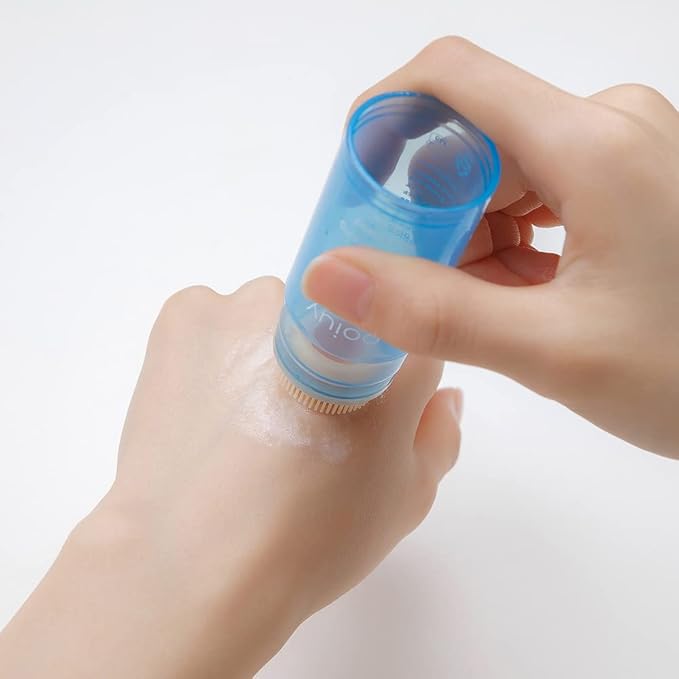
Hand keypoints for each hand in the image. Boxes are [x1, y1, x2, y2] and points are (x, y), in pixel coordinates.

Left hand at [0, 278, 461, 678]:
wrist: (192, 568)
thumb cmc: (308, 539)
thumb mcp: (405, 497)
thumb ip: (438, 432)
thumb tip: (440, 395)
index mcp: (388, 348)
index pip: (402, 332)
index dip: (384, 376)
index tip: (360, 414)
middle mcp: (324, 305)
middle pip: (335, 318)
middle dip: (324, 361)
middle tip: (298, 428)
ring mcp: (249, 303)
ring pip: (271, 316)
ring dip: (266, 353)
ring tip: (245, 426)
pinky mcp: (187, 312)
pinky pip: (214, 317)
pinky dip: (215, 350)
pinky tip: (208, 407)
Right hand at [303, 37, 678, 458]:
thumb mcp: (552, 352)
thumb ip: (434, 313)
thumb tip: (328, 275)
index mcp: (594, 144)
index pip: (453, 79)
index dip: (385, 117)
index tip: (354, 183)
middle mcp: (609, 125)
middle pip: (475, 136)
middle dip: (428, 208)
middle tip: (414, 284)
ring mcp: (625, 151)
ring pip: (504, 172)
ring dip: (470, 235)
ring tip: (484, 308)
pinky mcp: (631, 181)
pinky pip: (541, 192)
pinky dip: (509, 242)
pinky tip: (520, 296)